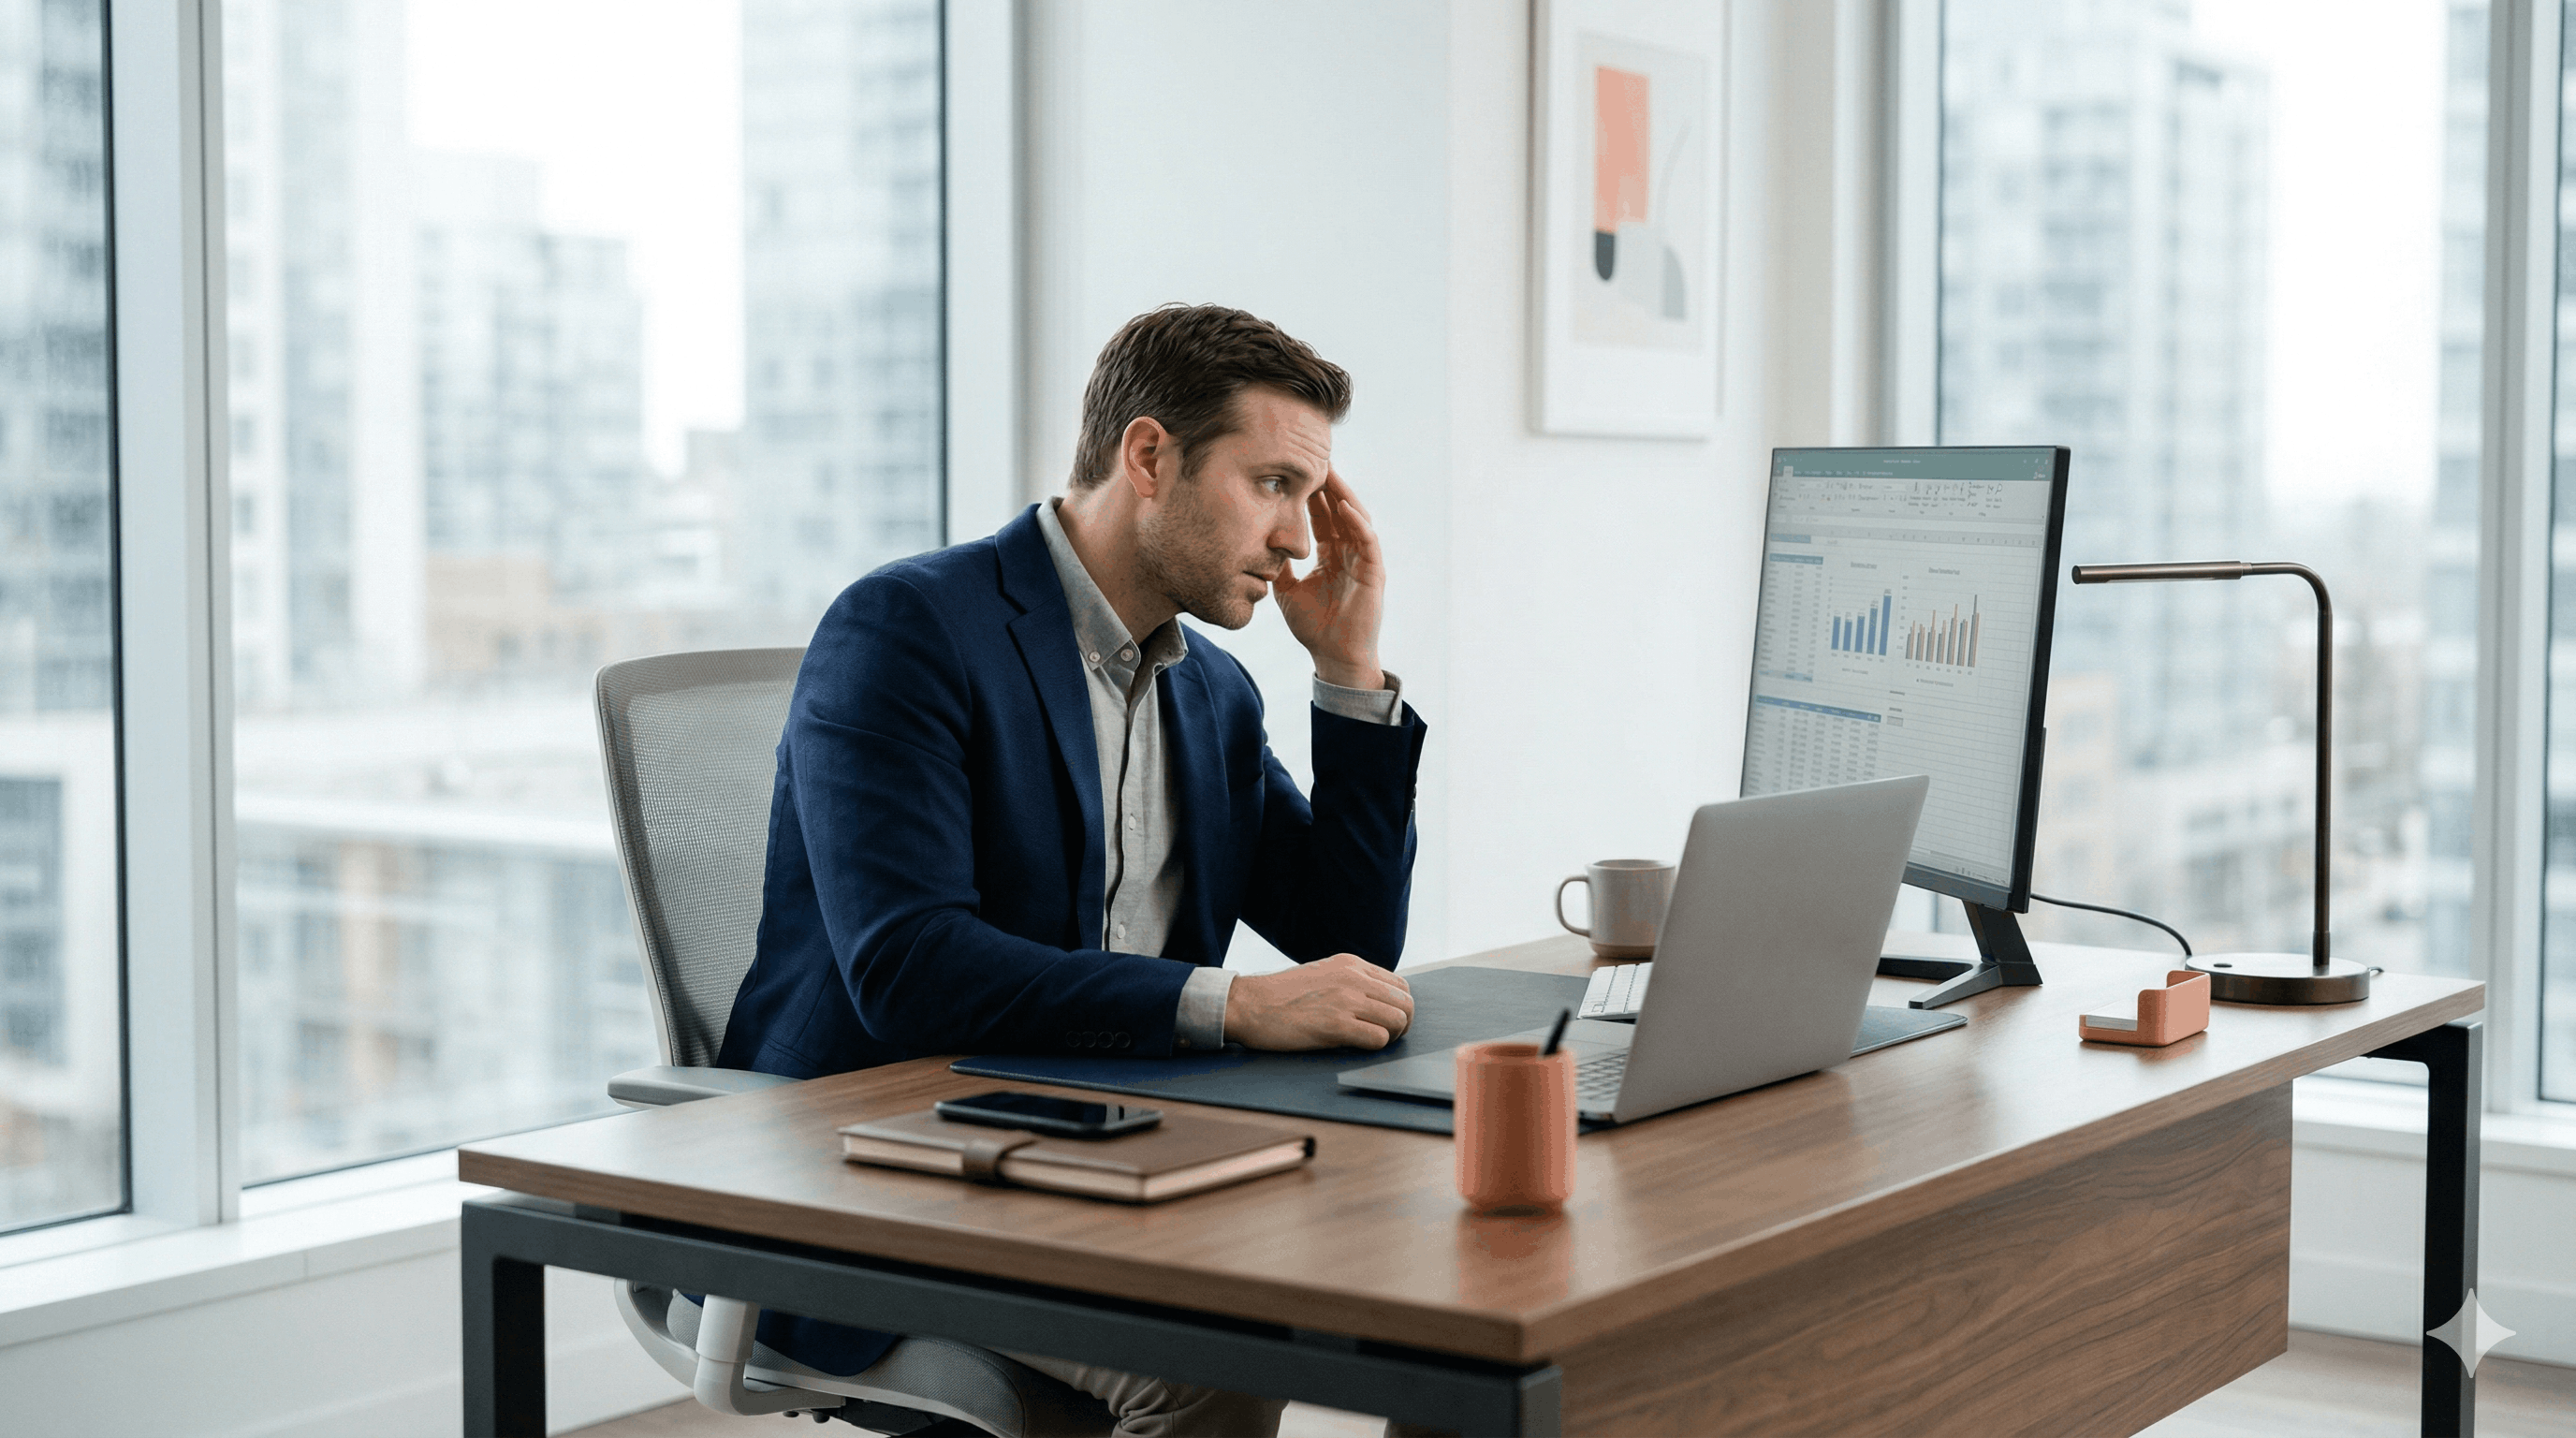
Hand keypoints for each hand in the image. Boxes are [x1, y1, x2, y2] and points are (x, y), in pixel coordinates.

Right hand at [1223, 953, 1413, 1050]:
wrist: (1249, 1004)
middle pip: (1405, 1003)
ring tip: (1373, 1041)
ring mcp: (1346, 1000)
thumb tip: (1376, 1001)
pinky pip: (1378, 1038)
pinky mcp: (1336, 1025)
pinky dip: (1375, 1046)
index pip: (1399, 985)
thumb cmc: (1281, 995)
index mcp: (1351, 964)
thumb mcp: (1322, 974)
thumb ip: (1350, 981)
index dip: (1399, 1007)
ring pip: (1397, 1020)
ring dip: (1391, 1036)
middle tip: (1387, 1036)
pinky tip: (1357, 1045)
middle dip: (1402, 1023)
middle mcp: (1353, 978)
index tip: (1387, 1020)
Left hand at [1271, 471, 1385, 691]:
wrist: (1333, 656)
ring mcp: (1363, 560)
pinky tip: (1343, 504)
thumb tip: (1258, 543)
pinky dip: (1356, 521)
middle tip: (1312, 458)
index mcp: (1330, 554)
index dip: (1310, 494)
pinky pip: (1367, 540)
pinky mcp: (1374, 572)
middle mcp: (1349, 552)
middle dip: (1327, 484)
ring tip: (1328, 472)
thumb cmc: (1314, 626)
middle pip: (1338, 509)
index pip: (1321, 515)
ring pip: (1355, 517)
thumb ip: (1278, 565)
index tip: (1294, 471)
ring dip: (1342, 494)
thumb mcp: (1287, 589)